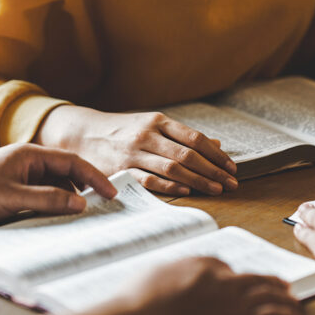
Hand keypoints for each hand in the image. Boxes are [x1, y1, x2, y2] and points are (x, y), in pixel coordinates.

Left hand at [0, 143, 116, 225]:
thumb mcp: (13, 198)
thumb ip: (49, 199)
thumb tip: (81, 203)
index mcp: (30, 154)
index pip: (73, 162)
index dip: (95, 177)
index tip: (111, 193)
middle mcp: (27, 162)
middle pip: (66, 172)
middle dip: (85, 187)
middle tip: (103, 206)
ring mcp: (19, 176)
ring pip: (54, 185)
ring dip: (68, 198)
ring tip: (82, 215)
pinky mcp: (11, 190)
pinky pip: (41, 195)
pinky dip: (53, 204)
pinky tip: (58, 217)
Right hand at [35, 106, 237, 195]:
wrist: (82, 133)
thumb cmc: (123, 130)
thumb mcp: (152, 125)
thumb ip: (182, 135)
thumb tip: (217, 144)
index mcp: (158, 121)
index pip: (195, 138)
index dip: (216, 154)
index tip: (231, 167)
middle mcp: (147, 135)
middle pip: (188, 155)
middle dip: (213, 171)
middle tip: (231, 184)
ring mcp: (134, 153)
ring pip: (172, 168)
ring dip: (198, 181)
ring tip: (216, 190)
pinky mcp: (121, 170)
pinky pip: (150, 180)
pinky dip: (170, 186)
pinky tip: (186, 192)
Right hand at [103, 257, 302, 314]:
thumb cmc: (142, 298)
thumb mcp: (164, 271)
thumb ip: (190, 267)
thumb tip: (210, 271)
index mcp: (207, 271)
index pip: (234, 272)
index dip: (253, 279)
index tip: (260, 283)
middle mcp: (224, 287)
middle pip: (258, 284)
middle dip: (275, 288)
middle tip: (288, 292)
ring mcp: (231, 309)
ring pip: (268, 302)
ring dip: (285, 305)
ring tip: (295, 309)